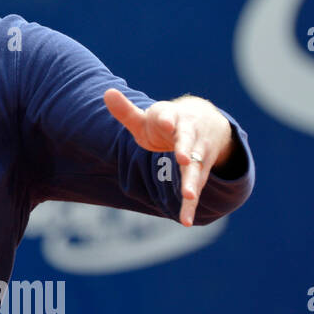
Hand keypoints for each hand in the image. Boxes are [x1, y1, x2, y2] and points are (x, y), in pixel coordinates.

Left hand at [102, 89, 234, 227]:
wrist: (206, 121)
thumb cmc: (167, 122)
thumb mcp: (148, 117)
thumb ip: (127, 111)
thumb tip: (107, 93)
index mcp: (174, 117)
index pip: (170, 117)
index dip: (167, 119)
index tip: (167, 122)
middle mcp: (191, 135)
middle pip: (189, 143)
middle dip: (187, 151)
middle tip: (184, 159)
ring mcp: (200, 154)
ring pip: (198, 169)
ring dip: (193, 182)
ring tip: (188, 196)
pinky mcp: (203, 171)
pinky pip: (198, 188)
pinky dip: (191, 204)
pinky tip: (185, 221)